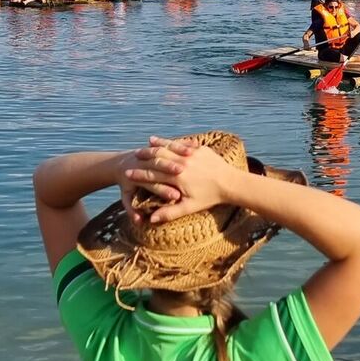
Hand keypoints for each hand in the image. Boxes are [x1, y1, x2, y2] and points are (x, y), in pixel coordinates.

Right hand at [121, 137, 245, 222]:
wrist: (231, 183)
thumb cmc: (210, 197)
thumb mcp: (190, 207)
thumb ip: (169, 212)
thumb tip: (150, 219)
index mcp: (178, 177)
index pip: (153, 174)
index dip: (139, 175)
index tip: (127, 174)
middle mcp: (183, 162)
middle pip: (158, 157)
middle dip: (145, 156)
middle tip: (134, 155)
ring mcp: (192, 153)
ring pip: (169, 147)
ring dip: (157, 145)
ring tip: (146, 144)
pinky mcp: (200, 148)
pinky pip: (182, 142)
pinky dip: (171, 142)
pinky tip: (165, 141)